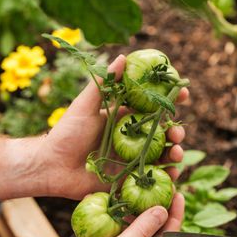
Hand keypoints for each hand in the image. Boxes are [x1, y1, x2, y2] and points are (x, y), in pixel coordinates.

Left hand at [38, 55, 188, 198]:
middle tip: (177, 133)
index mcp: (125, 118)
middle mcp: (132, 138)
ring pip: (162, 155)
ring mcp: (132, 159)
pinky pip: (152, 178)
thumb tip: (123, 57)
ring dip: (175, 153)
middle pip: (163, 133)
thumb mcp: (85, 106)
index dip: (171, 100)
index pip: (154, 107)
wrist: (52, 166)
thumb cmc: (67, 133)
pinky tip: (172, 176)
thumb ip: (104, 84)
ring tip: (176, 154)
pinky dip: (167, 177)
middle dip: (176, 131)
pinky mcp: (129, 179)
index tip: (184, 94)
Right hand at [40, 193, 183, 236]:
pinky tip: (120, 204)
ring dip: (139, 214)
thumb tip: (162, 210)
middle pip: (156, 235)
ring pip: (138, 233)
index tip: (178, 194)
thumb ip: (141, 230)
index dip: (175, 216)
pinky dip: (122, 219)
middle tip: (161, 189)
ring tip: (143, 192)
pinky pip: (122, 234)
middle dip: (159, 212)